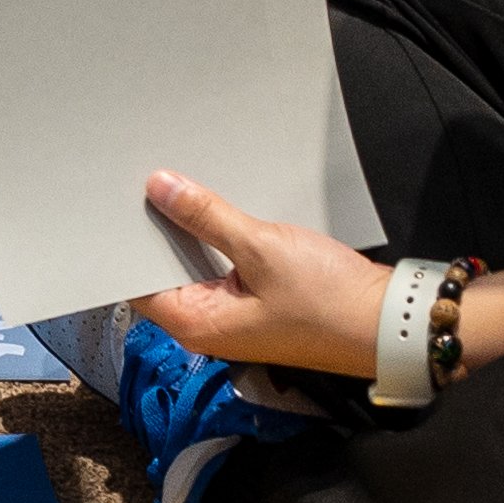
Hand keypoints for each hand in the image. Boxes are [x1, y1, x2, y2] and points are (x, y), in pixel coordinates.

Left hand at [128, 172, 391, 374]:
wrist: (390, 323)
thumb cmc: (328, 300)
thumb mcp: (262, 248)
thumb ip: (207, 216)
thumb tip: (159, 188)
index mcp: (195, 325)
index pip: (136, 281)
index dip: (124, 240)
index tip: (113, 199)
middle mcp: (208, 324)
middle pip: (164, 270)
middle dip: (157, 228)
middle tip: (141, 177)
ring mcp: (234, 313)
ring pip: (197, 263)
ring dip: (191, 228)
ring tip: (173, 180)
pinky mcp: (259, 299)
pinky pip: (225, 263)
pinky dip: (219, 235)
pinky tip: (216, 202)